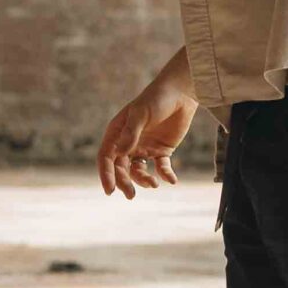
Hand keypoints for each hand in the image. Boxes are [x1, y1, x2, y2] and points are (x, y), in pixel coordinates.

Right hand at [98, 63, 197, 200]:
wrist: (181, 93)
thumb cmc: (156, 99)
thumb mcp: (141, 113)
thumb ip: (131, 133)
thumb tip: (121, 153)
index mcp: (117, 133)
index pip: (106, 157)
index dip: (106, 174)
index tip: (110, 190)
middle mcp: (128, 142)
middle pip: (121, 168)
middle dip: (124, 182)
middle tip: (130, 195)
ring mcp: (145, 147)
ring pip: (139, 171)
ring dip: (144, 180)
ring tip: (154, 184)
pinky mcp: (162, 150)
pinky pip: (161, 167)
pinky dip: (165, 175)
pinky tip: (171, 180)